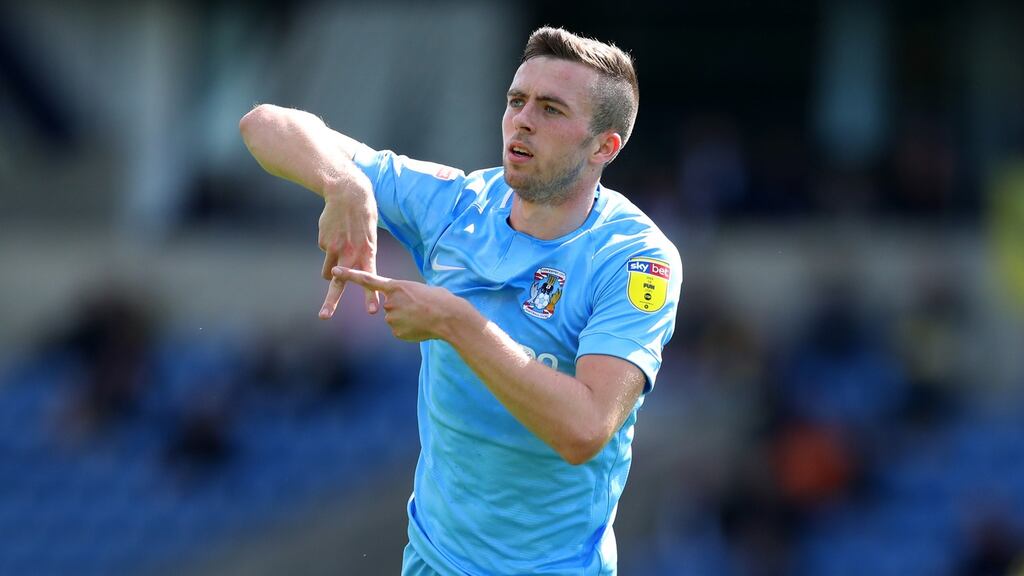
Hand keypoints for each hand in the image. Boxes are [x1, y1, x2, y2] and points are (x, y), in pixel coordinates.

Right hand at [318, 187, 379, 318]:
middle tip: (324, 316)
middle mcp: (350, 254)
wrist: (348, 194)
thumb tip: (346, 274)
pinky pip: (325, 253)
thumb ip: (362, 257)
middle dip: (331, 302)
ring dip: (331, 270)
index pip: (369, 279)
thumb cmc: (363, 218)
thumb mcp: (370, 238)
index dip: (370, 296)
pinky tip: (335, 231)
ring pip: (328, 272)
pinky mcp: (323, 243)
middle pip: (338, 284)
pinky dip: (329, 246)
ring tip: (339, 249)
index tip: (372, 311)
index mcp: (367, 253)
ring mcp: (334, 249)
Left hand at [332, 266, 465, 341]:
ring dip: (406, 318)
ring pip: (394, 318)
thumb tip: (402, 307)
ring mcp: (391, 318)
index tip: (335, 270)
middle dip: (401, 307)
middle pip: (388, 305)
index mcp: (396, 286)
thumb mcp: (420, 289)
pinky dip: (409, 329)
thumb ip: (405, 295)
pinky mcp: (396, 332)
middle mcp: (389, 302)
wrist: (449, 318)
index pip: (367, 279)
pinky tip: (421, 327)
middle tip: (419, 307)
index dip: (350, 275)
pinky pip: (399, 330)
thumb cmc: (441, 300)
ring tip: (423, 317)